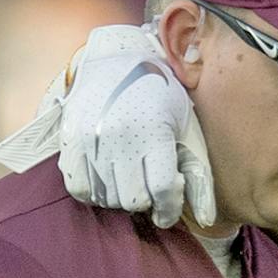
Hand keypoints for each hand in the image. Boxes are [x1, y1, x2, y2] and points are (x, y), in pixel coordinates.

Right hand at [0, 24, 213, 228]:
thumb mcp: (187, 129)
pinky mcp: (70, 138)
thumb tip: (207, 218)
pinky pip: (78, 187)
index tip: (167, 212)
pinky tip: (106, 181)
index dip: (168, 210)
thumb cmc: (161, 98)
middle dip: (145, 201)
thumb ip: (198, 174)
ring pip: (106, 197)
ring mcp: (91, 138)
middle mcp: (120, 137)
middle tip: (147, 188)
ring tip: (128, 180)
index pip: (162, 191)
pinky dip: (93, 193)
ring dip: (120, 197)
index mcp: (155, 133)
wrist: (118, 59)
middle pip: (133, 199)